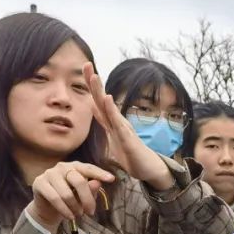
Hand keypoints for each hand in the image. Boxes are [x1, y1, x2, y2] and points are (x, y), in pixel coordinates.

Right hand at [26, 161, 115, 232]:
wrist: (48, 208)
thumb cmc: (70, 200)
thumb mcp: (83, 196)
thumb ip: (91, 189)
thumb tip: (97, 183)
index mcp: (75, 166)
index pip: (89, 168)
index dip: (100, 173)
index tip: (112, 179)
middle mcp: (62, 167)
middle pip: (79, 182)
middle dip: (87, 200)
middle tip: (91, 212)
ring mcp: (49, 173)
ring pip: (66, 193)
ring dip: (75, 207)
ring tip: (78, 215)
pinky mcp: (39, 183)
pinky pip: (54, 198)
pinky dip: (64, 210)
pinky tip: (69, 217)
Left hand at [83, 62, 174, 190]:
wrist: (149, 170)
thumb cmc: (131, 155)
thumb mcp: (112, 136)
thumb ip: (104, 121)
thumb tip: (93, 107)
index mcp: (111, 121)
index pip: (98, 100)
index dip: (90, 85)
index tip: (84, 67)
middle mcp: (117, 121)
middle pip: (102, 99)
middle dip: (93, 82)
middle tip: (85, 63)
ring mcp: (123, 128)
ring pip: (109, 108)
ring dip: (101, 92)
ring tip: (94, 76)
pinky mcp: (128, 139)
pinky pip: (118, 123)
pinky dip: (112, 110)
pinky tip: (108, 98)